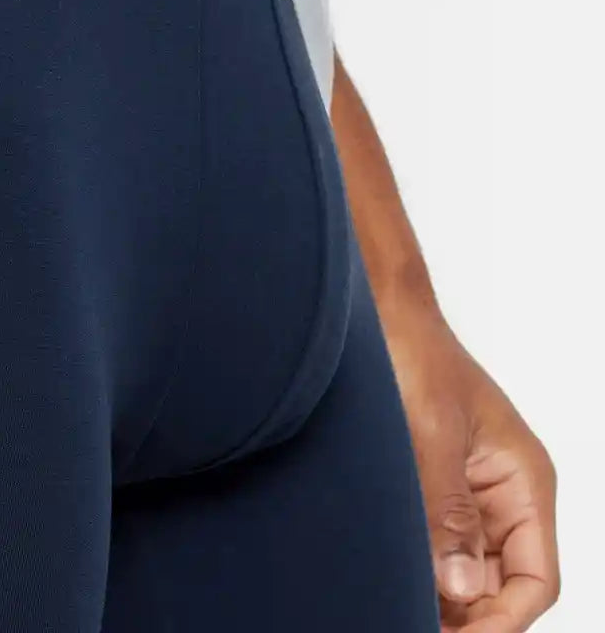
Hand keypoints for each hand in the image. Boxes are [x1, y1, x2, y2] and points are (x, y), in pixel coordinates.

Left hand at [383, 307, 559, 631]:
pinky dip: (417, 569)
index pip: (535, 579)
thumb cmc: (414, 353)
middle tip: (411, 625)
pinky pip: (434, 545)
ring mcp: (467, 493)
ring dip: (436, 596)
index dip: (503, 623)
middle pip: (498, 587)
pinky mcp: (431, 487)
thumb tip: (457, 590)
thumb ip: (446, 511)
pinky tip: (389, 580)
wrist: (378, 311)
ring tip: (395, 606)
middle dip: (464, 618)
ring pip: (464, 573)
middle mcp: (504, 494)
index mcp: (524, 480)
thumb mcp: (432, 433)